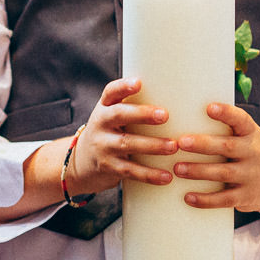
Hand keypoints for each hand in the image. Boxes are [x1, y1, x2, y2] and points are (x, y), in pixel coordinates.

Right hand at [62, 78, 180, 197]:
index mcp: (105, 107)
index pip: (111, 92)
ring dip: (152, 145)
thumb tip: (178, 98)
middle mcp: (100, 123)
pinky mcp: (108, 167)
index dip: (123, 87)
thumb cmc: (110, 134)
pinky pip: (130, 170)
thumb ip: (133, 108)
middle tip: (164, 115)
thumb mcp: (113, 117)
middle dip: (141, 114)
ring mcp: (102, 146)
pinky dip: (149, 174)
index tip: (138, 83)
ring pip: (126, 144)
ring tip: (173, 146)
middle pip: (119, 115)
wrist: (82, 163)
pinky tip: (166, 176)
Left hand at [174, 103, 259, 235]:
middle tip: (180, 142)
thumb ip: (222, 127)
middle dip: (203, 144)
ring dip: (199, 171)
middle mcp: (253, 152)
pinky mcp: (245, 196)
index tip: (208, 107)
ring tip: (177, 168)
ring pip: (224, 173)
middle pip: (228, 146)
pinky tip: (187, 197)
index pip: (241, 120)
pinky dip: (206, 199)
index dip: (226, 113)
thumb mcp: (243, 136)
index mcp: (250, 133)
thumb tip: (181, 109)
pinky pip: (224, 199)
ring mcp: (251, 175)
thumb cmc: (244, 152)